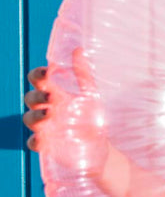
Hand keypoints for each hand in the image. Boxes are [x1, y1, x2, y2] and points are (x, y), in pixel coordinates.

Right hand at [23, 49, 110, 175]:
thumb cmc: (92, 117)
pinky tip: (41, 139)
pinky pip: (35, 143)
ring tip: (48, 114)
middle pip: (31, 98)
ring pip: (29, 119)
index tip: (46, 73)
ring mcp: (45, 127)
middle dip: (36, 96)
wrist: (102, 145)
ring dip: (35, 115)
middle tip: (50, 96)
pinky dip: (35, 141)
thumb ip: (84, 75)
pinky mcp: (48, 146)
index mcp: (55, 94)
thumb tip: (78, 50)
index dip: (38, 75)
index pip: (39, 81)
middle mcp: (46, 109)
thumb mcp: (91, 95)